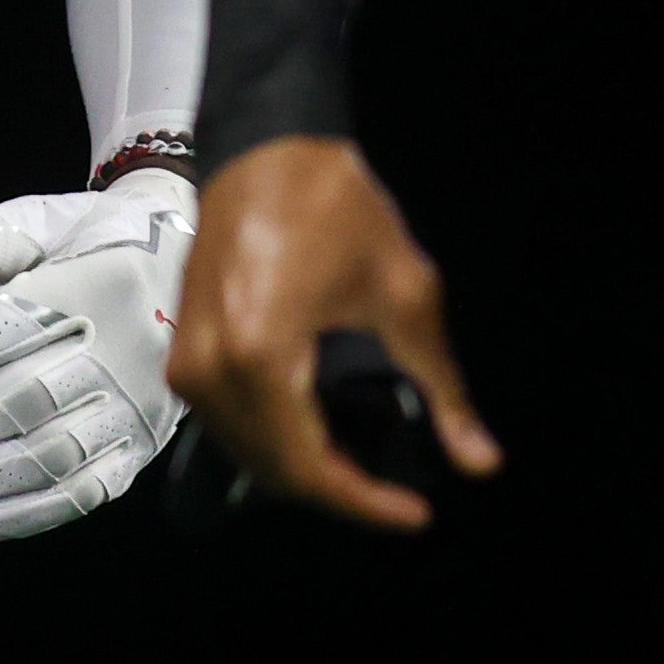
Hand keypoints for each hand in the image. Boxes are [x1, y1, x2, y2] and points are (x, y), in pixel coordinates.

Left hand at [0, 169, 193, 538]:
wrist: (189, 266)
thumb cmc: (96, 241)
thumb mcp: (42, 221)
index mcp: (94, 284)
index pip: (7, 331)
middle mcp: (122, 350)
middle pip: (20, 401)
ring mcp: (135, 406)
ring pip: (46, 457)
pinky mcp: (141, 447)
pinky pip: (82, 494)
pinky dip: (20, 514)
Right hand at [164, 137, 496, 530]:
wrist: (265, 149)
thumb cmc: (333, 206)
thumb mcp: (405, 295)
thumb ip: (439, 388)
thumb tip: (478, 462)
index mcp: (261, 357)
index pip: (309, 468)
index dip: (365, 505)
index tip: (417, 514)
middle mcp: (211, 372)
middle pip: (273, 472)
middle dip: (338, 492)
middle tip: (397, 491)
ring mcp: (189, 365)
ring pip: (246, 454)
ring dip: (304, 471)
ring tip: (366, 464)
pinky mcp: (184, 353)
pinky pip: (228, 424)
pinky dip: (274, 441)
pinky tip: (321, 433)